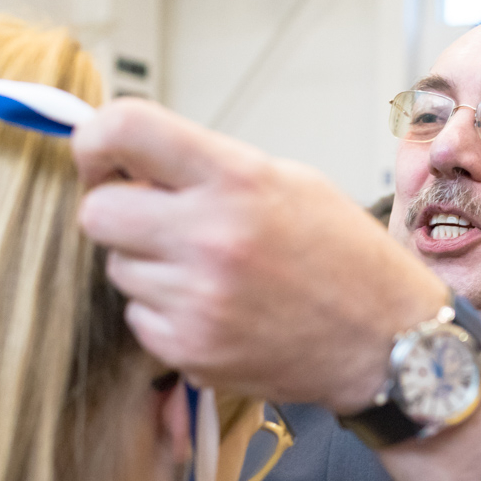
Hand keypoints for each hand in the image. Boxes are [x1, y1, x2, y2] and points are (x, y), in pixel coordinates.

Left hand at [73, 99, 444, 412]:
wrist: (384, 341)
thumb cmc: (341, 255)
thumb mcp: (288, 180)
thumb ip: (205, 165)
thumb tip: (126, 158)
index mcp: (236, 179)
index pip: (123, 130)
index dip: (96, 141)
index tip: (103, 157)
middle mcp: (212, 238)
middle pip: (97, 213)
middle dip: (117, 211)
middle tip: (154, 219)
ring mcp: (198, 301)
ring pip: (118, 269)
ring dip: (148, 266)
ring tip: (208, 271)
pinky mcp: (191, 350)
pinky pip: (139, 317)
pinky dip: (165, 311)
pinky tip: (215, 308)